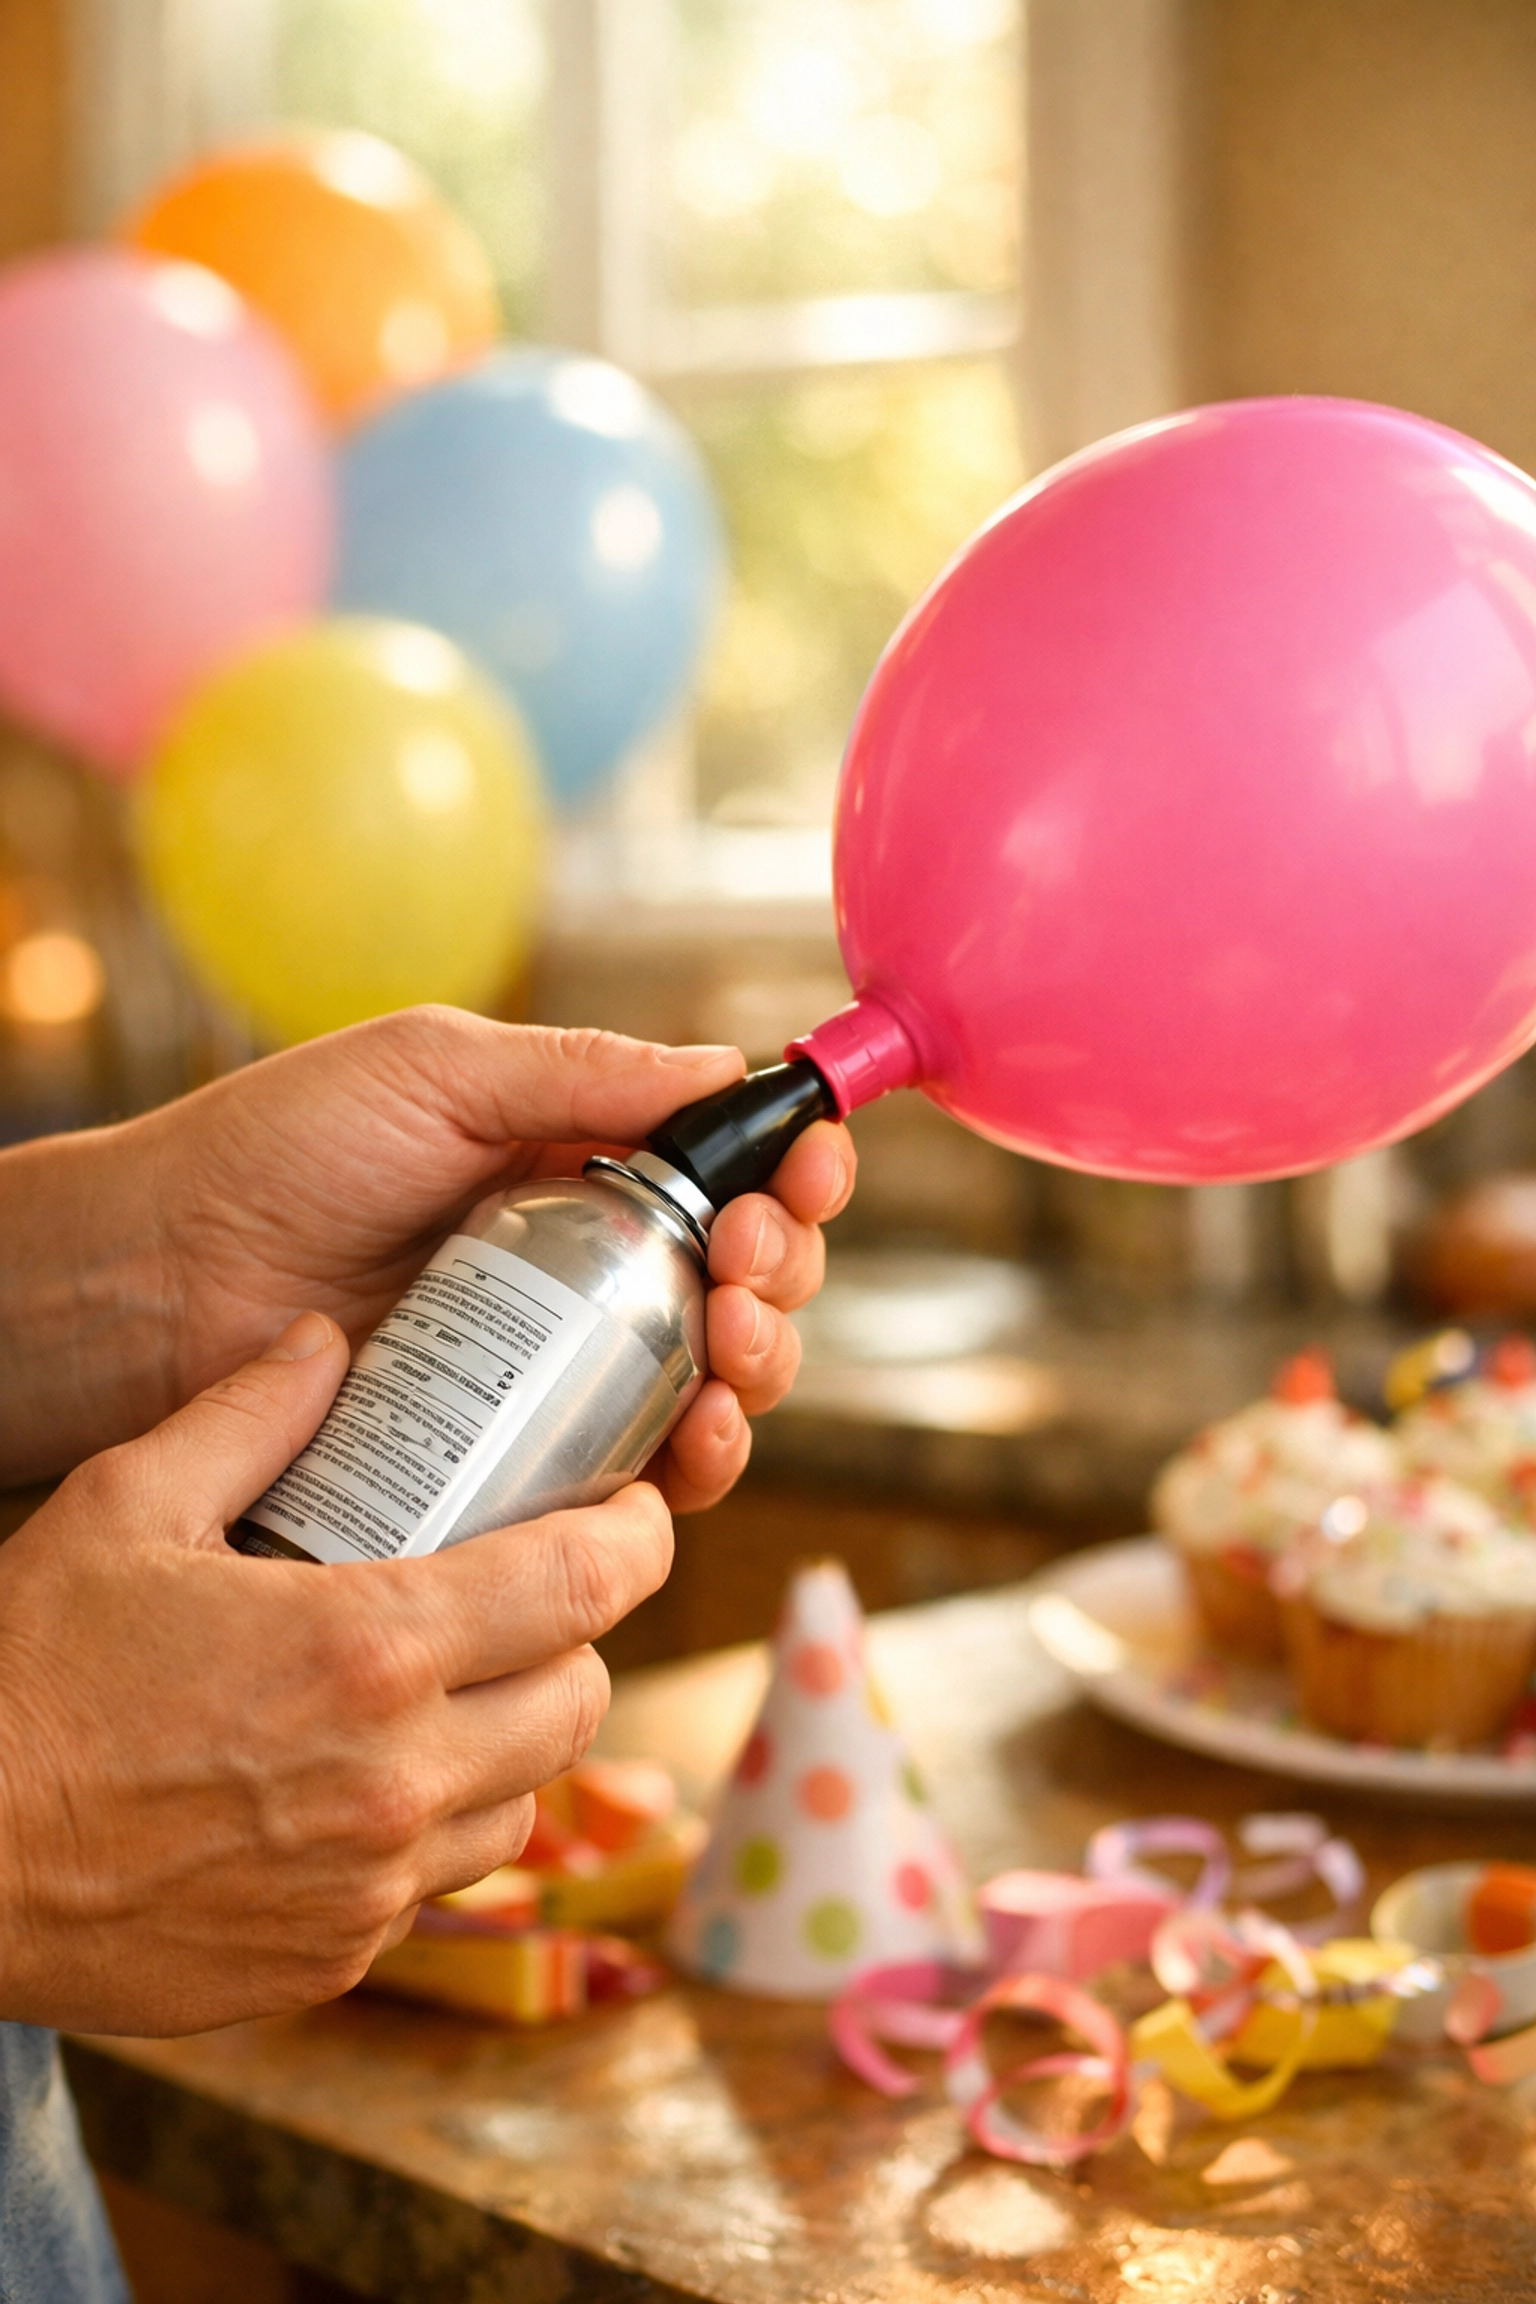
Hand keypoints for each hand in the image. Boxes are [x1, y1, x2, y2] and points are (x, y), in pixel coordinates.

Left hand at [0, 1009, 855, 1499]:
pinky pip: (641, 1472)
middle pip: (747, 1279)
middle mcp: (585, 1263)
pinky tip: (694, 1442)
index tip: (806, 1178)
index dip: (791, 1175)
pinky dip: (697, 1462)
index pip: (725, 1166)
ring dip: (763, 1368)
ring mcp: (558, 1367)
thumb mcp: (433, 1071)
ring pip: (715, 1381)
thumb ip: (580, 1070)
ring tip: (732, 1348)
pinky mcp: (521, 1457)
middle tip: (749, 1265)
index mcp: (576, 1159)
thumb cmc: (275, 1153)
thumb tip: (724, 1065)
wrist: (154, 1281)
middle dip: (785, 1273)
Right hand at [0, 1316, 671, 2033]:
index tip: (637, 1507)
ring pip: (527, 1801)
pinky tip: (371, 1779)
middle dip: (579, 1635)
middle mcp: (397, 1776)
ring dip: (516, 1736)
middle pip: (583, 1697)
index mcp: (368, 1647)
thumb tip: (325, 1340)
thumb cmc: (26, 1677)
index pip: (585, 1585)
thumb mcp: (124, 1508)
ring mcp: (371, 1882)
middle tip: (533, 1592)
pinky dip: (437, 1826)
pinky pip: (442, 1883)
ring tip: (454, 1686)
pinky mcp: (334, 1957)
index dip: (639, 1535)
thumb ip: (247, 1418)